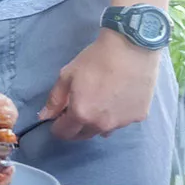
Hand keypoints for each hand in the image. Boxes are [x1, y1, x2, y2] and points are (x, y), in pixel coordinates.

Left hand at [40, 30, 161, 140]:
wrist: (131, 49)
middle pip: (84, 135)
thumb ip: (55, 99)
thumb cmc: (95, 60)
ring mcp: (123, 123)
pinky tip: (117, 97)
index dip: (57, 126)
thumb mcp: (67, 76)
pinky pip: (122, 122)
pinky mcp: (139, 117)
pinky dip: (115, 115)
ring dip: (96, 122)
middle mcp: (102, 125)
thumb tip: (44, 116)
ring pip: (104, 130)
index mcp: (82, 115)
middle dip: (75, 127)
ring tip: (99, 101)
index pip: (64, 133)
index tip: (59, 116)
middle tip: (76, 108)